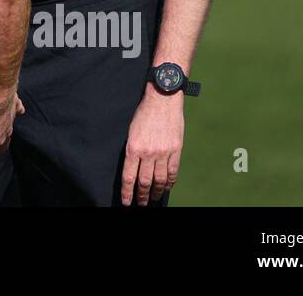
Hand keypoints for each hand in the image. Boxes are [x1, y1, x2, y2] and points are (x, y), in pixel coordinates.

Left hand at [121, 89, 183, 204]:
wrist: (162, 99)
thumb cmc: (144, 113)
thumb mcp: (131, 131)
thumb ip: (132, 150)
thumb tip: (132, 168)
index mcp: (133, 148)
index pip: (129, 177)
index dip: (128, 192)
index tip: (127, 202)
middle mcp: (148, 153)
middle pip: (144, 182)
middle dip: (142, 196)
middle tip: (141, 203)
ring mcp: (163, 152)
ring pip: (159, 180)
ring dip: (156, 192)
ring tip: (153, 198)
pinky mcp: (176, 150)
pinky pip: (173, 171)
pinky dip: (169, 182)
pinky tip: (166, 187)